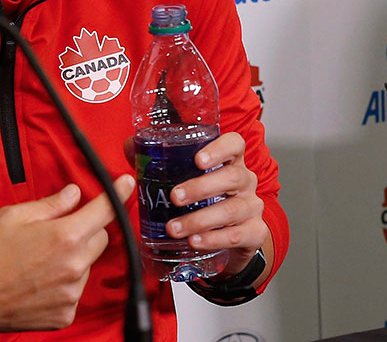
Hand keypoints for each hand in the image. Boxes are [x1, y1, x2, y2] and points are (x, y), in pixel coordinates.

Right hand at [0, 175, 135, 336]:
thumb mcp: (13, 216)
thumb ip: (50, 205)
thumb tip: (73, 194)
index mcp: (64, 236)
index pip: (104, 211)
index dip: (118, 194)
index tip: (127, 184)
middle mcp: (75, 266)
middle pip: (100, 239)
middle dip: (85, 230)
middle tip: (56, 231)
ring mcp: (71, 293)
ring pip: (87, 266)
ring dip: (73, 258)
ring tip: (37, 261)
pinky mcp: (65, 314)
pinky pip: (74, 291)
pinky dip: (63, 283)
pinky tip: (37, 281)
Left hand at [166, 131, 268, 277]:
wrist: (227, 234)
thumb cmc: (203, 197)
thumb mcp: (182, 175)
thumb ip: (156, 159)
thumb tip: (131, 146)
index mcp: (229, 161)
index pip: (234, 144)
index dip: (219, 149)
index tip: (198, 160)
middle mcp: (244, 180)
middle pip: (232, 178)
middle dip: (200, 188)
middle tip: (175, 197)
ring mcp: (252, 206)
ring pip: (233, 209)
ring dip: (200, 219)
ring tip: (175, 228)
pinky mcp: (255, 232)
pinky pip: (238, 235)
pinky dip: (214, 239)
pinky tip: (195, 242)